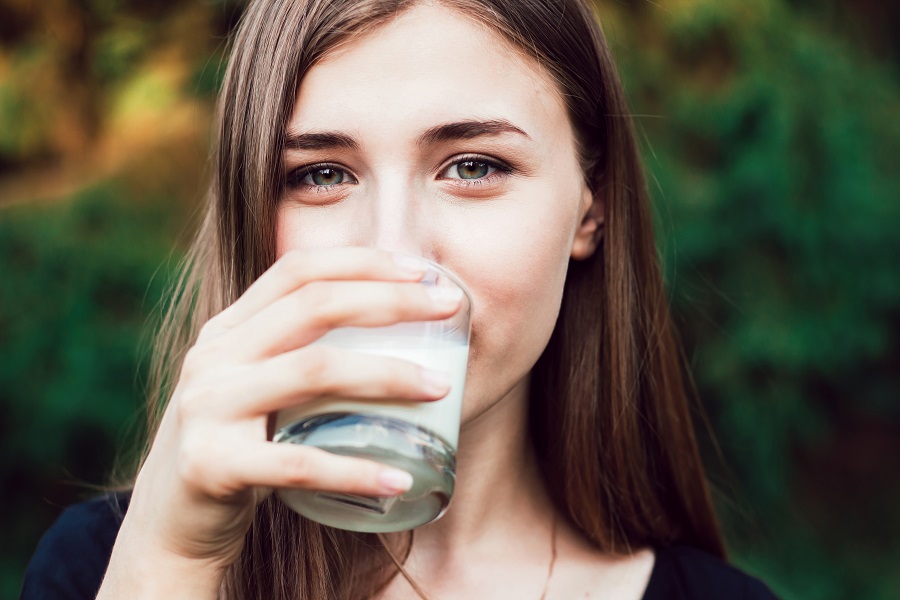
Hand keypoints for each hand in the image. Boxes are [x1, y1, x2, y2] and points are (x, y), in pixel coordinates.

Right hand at [98, 247, 461, 596]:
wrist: (170, 521)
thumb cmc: (234, 444)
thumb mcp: (252, 383)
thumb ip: (296, 352)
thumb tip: (391, 328)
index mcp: (228, 329)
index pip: (298, 270)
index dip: (363, 261)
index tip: (422, 271)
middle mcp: (214, 356)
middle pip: (313, 307)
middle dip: (390, 300)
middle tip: (448, 308)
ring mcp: (208, 408)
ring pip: (313, 372)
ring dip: (388, 374)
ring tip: (441, 386)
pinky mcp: (212, 465)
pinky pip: (297, 464)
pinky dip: (355, 470)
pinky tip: (398, 479)